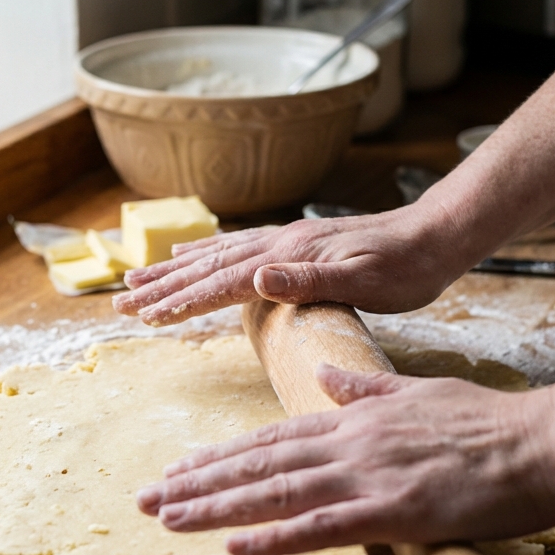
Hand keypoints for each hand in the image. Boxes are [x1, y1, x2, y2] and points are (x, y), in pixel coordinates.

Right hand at [112, 206, 463, 325]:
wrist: (435, 236)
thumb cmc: (407, 268)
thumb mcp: (365, 281)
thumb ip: (308, 280)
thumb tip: (255, 278)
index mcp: (288, 259)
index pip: (222, 283)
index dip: (181, 301)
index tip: (144, 318)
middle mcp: (278, 245)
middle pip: (207, 267)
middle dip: (160, 288)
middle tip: (119, 304)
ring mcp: (284, 242)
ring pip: (216, 256)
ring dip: (173, 271)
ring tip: (136, 280)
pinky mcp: (295, 244)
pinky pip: (236, 248)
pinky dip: (205, 254)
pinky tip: (191, 256)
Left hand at [134, 365, 554, 554]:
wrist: (543, 441)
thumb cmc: (487, 423)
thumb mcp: (417, 392)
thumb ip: (364, 387)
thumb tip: (322, 377)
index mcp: (354, 418)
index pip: (273, 438)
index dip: (222, 457)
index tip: (180, 469)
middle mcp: (350, 442)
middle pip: (260, 464)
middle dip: (199, 482)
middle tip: (148, 498)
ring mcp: (369, 475)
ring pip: (276, 492)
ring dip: (217, 507)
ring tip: (168, 518)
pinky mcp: (394, 509)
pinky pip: (322, 526)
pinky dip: (275, 537)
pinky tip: (235, 547)